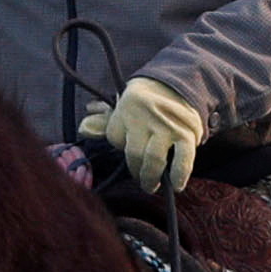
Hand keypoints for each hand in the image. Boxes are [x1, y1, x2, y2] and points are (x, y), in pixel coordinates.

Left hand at [73, 74, 204, 197]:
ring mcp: (167, 125)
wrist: (178, 85)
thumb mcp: (123, 104)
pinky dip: (179, 175)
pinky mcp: (187, 133)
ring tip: (151, 186)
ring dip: (151, 178)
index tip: (129, 150)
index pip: (115, 138)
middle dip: (136, 172)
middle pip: (134, 153)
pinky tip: (177, 186)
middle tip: (140, 181)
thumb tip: (83, 129)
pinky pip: (183, 159)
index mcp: (127, 107)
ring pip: (154, 159)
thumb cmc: (145, 102)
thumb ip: (104, 120)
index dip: (121, 147)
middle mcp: (146, 116)